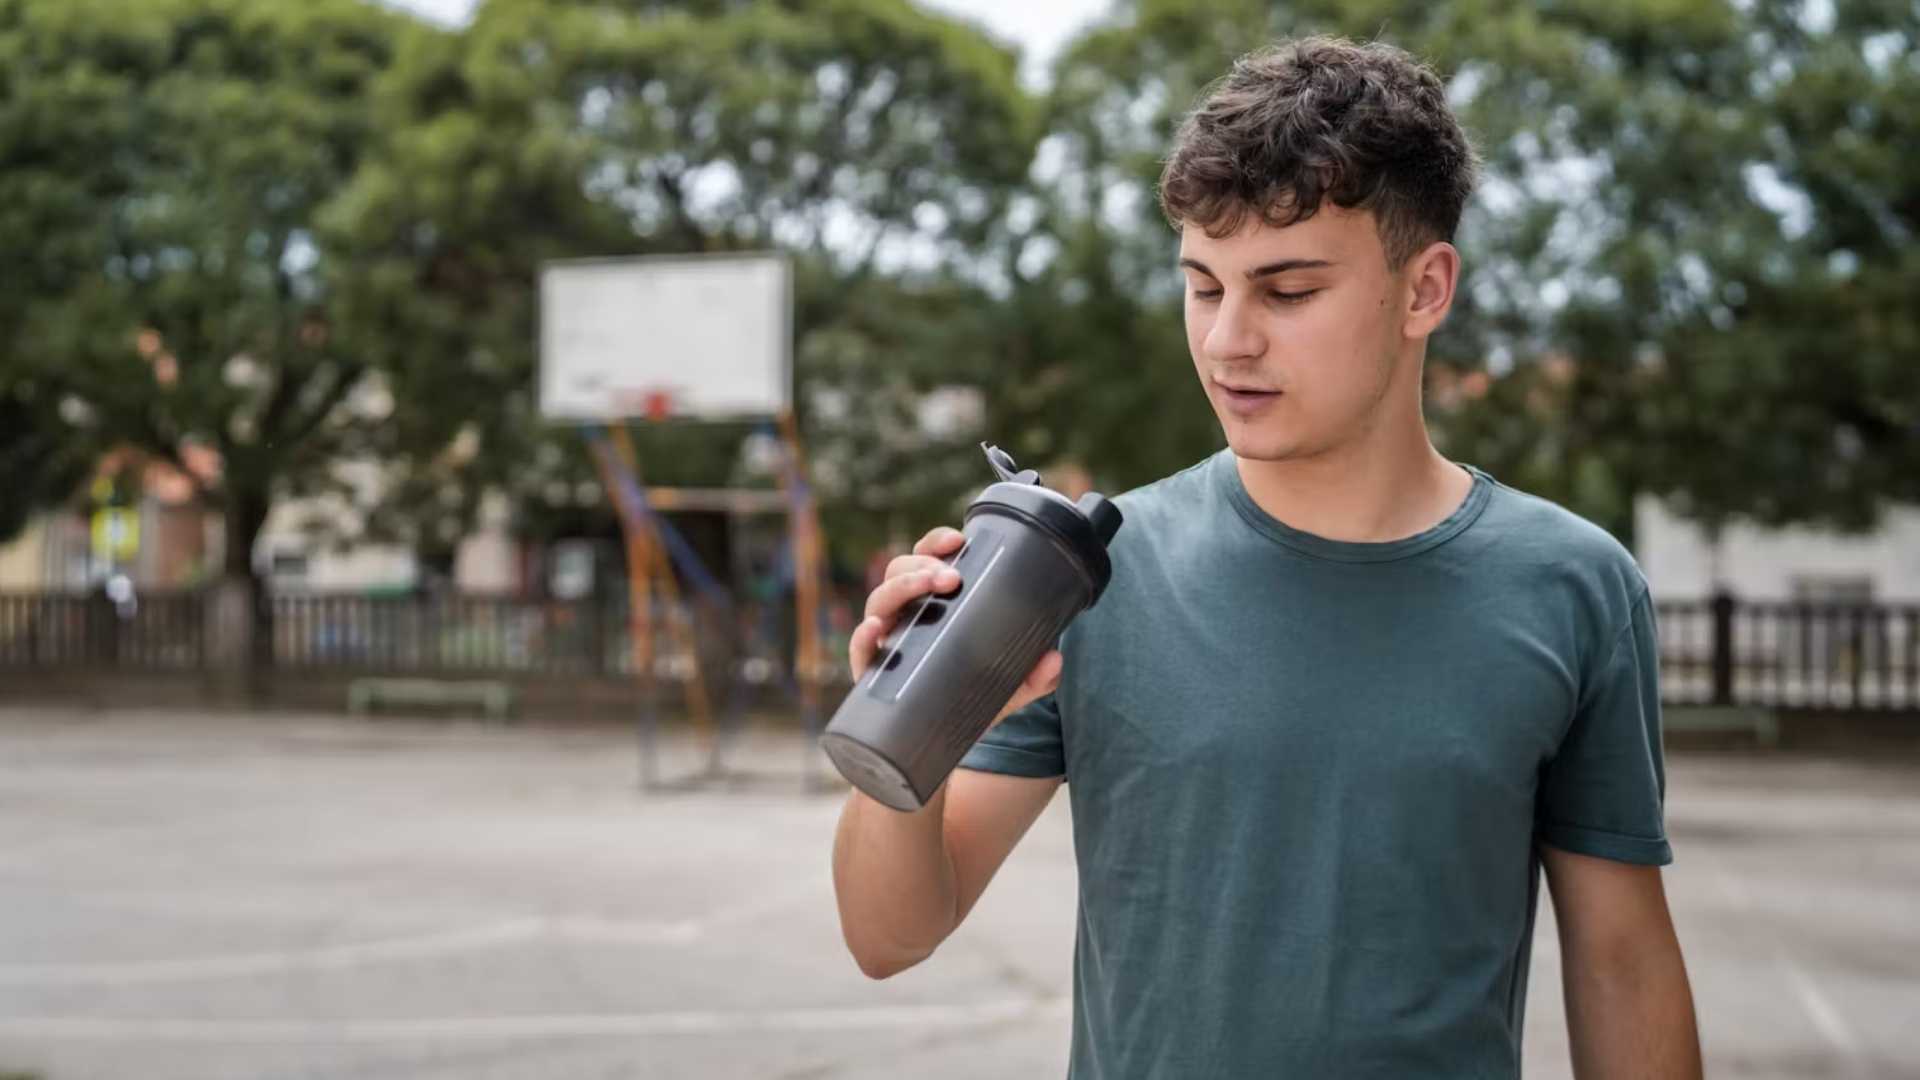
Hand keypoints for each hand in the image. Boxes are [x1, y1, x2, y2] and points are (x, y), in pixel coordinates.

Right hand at [848, 526, 1063, 724]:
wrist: (941, 748)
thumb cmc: (969, 700)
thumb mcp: (1008, 686)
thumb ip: (1034, 675)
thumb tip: (1053, 659)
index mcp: (931, 603)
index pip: (925, 559)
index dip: (936, 543)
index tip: (957, 540)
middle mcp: (904, 616)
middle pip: (898, 571)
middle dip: (922, 565)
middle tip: (951, 577)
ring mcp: (885, 642)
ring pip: (879, 600)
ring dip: (901, 587)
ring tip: (928, 588)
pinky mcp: (871, 674)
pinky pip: (860, 650)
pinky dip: (862, 637)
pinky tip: (875, 629)